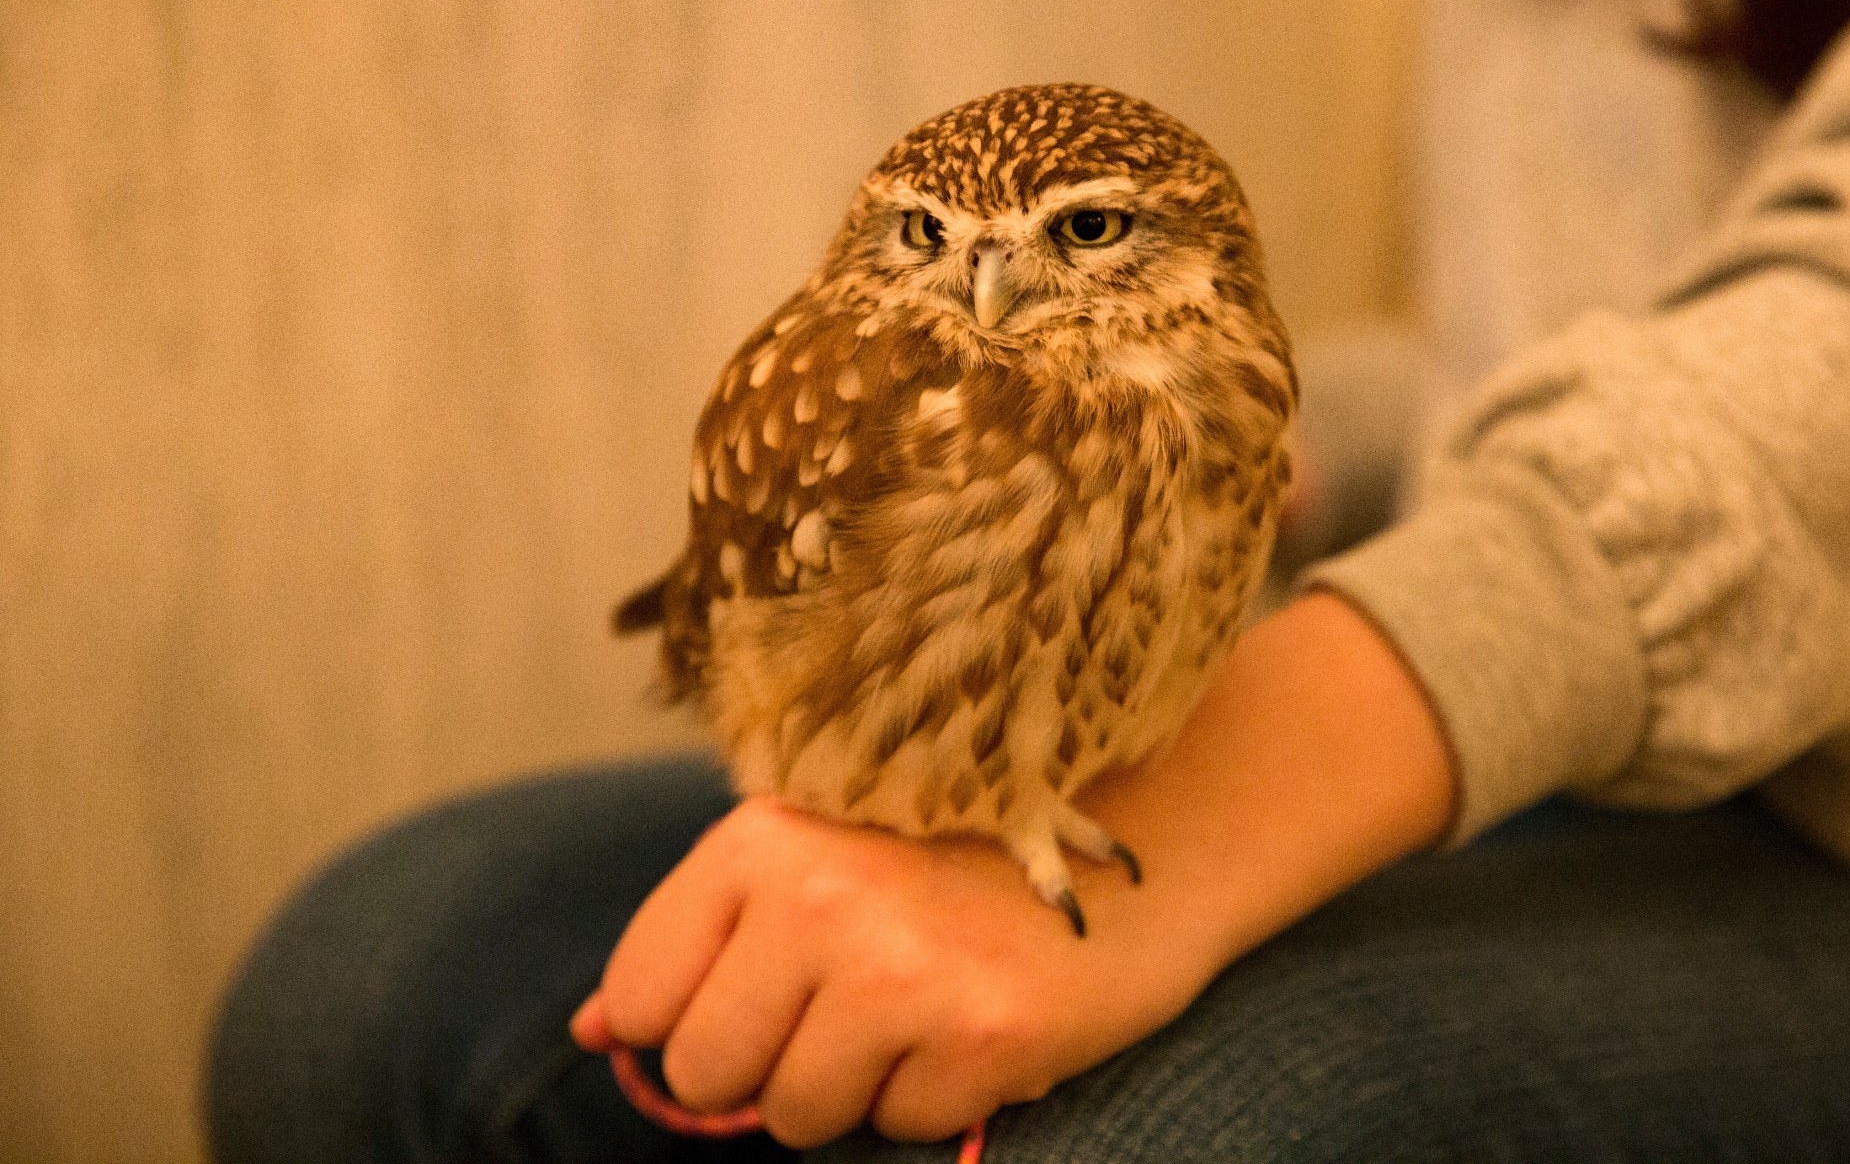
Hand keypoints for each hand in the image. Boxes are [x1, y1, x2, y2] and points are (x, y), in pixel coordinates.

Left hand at [574, 593, 1455, 1147]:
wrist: (1142, 839)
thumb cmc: (957, 853)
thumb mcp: (821, 855)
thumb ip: (703, 938)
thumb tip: (590, 1034)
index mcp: (764, 836)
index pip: (641, 997)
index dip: (692, 1018)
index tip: (761, 992)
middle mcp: (820, 894)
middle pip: (707, 1071)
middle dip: (770, 1062)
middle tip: (856, 1000)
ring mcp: (902, 969)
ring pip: (796, 1117)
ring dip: (854, 1086)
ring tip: (920, 1005)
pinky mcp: (982, 1036)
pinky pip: (902, 1130)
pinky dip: (939, 1098)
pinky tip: (980, 1019)